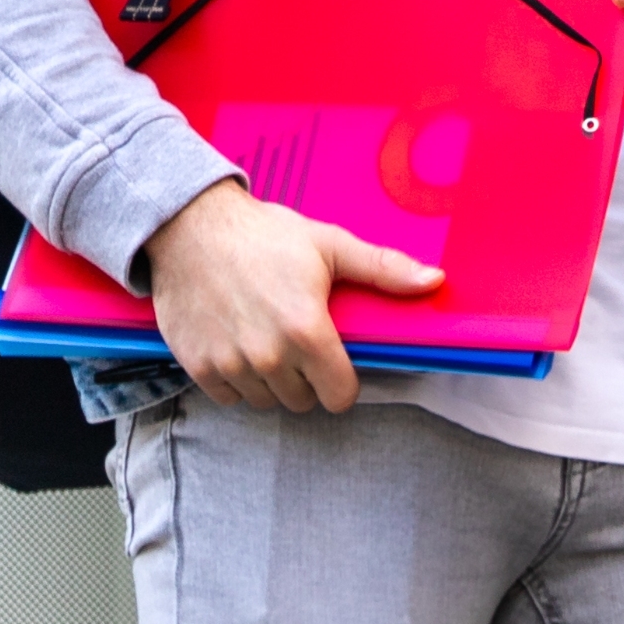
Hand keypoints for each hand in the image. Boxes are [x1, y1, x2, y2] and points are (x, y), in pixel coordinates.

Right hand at [138, 178, 442, 413]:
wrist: (188, 223)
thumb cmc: (263, 234)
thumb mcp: (330, 246)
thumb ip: (384, 270)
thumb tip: (436, 281)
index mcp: (308, 331)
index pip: (340, 397)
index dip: (341, 381)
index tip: (333, 361)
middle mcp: (269, 355)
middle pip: (303, 400)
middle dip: (306, 378)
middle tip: (295, 342)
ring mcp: (230, 362)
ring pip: (265, 400)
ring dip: (270, 381)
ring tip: (265, 340)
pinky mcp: (196, 364)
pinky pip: (226, 396)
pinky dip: (233, 381)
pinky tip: (236, 346)